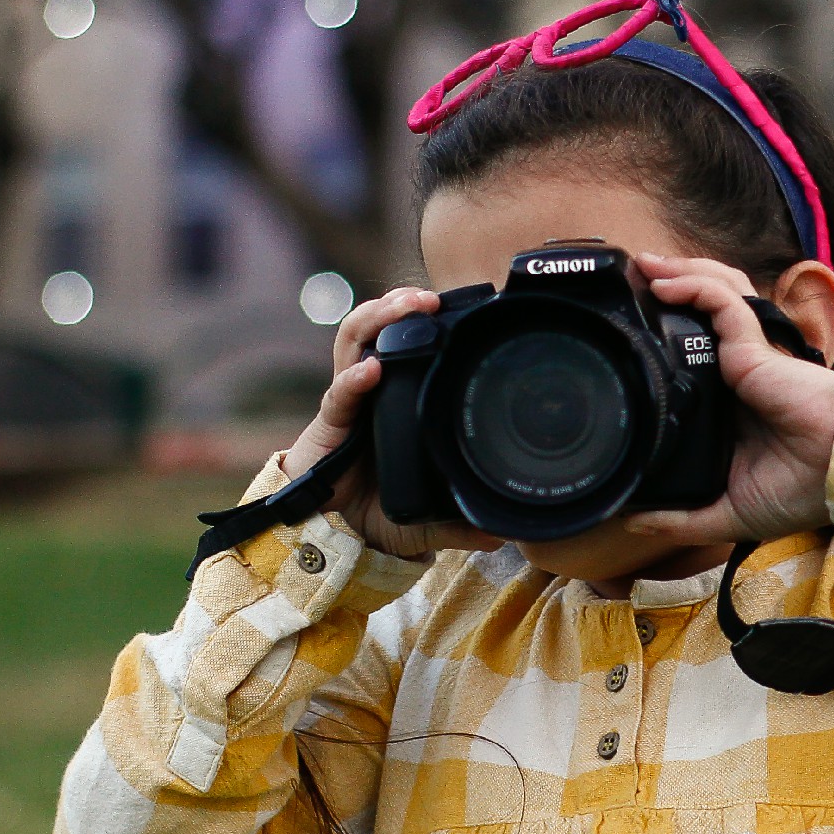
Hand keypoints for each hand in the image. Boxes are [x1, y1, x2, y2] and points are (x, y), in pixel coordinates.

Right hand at [282, 287, 500, 560]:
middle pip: (379, 327)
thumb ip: (464, 519)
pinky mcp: (328, 424)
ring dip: (377, 317)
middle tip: (431, 297)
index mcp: (398, 398)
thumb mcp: (431, 517)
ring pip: (354, 340)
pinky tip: (370, 371)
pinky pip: (339, 394)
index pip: (409, 343)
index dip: (426, 321)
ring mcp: (348, 402)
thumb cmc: (378, 513)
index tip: (460, 307)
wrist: (333, 536)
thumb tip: (504, 531)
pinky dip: (353, 380)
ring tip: (405, 305)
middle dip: (401, 303)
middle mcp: (372, 390)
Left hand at [621, 252, 833, 545]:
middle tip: (632, 280)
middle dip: (669, 287)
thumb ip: (682, 519)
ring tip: (644, 265)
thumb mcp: (730, 512)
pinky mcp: (756, 346)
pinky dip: (694, 286)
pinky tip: (664, 285)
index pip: (699, 355)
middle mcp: (742, 372)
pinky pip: (722, 301)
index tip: (628, 336)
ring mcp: (749, 355)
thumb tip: (632, 522)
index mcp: (735, 406)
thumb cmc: (803, 492)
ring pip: (715, 293)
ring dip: (680, 272)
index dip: (668, 335)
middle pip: (704, 312)